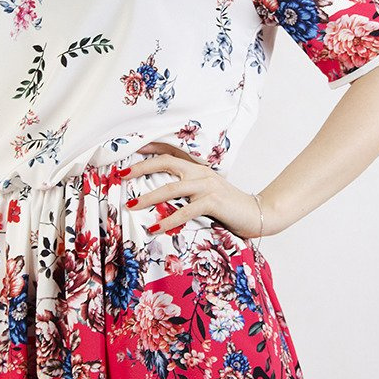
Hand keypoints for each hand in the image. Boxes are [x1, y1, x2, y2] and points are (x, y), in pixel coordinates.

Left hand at [125, 141, 271, 238]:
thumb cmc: (229, 207)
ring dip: (148, 197)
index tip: (126, 154)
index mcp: (197, 169)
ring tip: (130, 206)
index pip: (170, 154)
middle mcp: (200, 172)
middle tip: (119, 175)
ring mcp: (207, 186)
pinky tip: (155, 227)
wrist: (259, 213)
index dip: (148, 151)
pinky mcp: (213, 201)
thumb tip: (159, 199)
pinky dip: (168, 219)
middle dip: (140, 168)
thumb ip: (187, 192)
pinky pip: (185, 210)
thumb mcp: (206, 194)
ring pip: (171, 187)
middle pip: (165, 163)